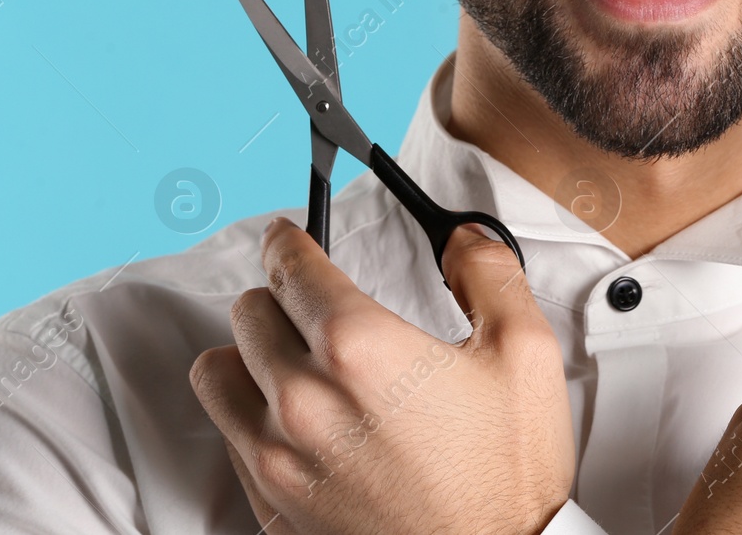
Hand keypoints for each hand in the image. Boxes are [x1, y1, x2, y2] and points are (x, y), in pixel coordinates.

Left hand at [190, 218, 573, 534]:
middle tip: (308, 298)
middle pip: (247, 314)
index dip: (289, 240)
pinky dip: (249, 416)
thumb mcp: (525, 353)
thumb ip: (489, 273)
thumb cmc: (507, 475)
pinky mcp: (274, 507)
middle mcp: (305, 401)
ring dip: (247, 354)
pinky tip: (293, 417)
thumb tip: (464, 240)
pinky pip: (228, 440)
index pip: (292, 268)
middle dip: (278, 295)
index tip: (289, 235)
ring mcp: (281, 460)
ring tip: (285, 354)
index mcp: (360, 350)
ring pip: (216, 376)